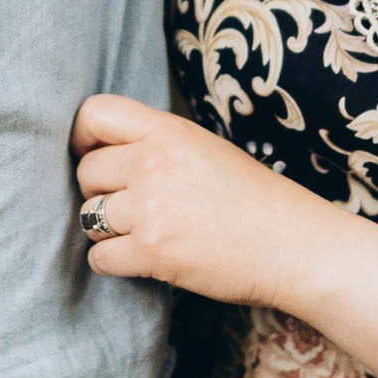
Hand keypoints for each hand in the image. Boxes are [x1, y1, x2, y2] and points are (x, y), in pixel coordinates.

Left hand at [71, 91, 323, 306]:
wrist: (294, 245)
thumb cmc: (254, 200)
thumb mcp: (205, 149)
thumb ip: (157, 144)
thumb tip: (101, 154)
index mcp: (169, 130)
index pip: (94, 114)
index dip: (82, 138)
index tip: (91, 157)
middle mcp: (155, 162)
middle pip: (86, 172)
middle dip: (99, 192)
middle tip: (130, 207)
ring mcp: (152, 208)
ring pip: (88, 217)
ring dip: (107, 230)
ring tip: (142, 233)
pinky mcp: (153, 252)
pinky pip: (99, 258)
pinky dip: (113, 263)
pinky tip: (143, 259)